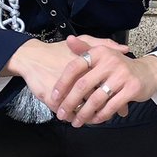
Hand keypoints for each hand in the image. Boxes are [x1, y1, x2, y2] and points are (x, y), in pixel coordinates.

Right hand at [3, 34, 129, 114]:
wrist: (31, 57)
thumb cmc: (58, 50)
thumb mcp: (82, 40)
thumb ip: (103, 44)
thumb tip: (124, 50)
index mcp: (87, 67)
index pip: (106, 85)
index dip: (113, 94)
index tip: (118, 98)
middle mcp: (77, 81)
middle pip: (97, 100)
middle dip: (104, 108)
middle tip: (109, 112)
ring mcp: (65, 93)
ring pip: (83, 110)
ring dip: (89, 115)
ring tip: (93, 116)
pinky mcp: (53, 100)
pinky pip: (69, 113)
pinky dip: (75, 116)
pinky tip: (78, 116)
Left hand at [50, 34, 156, 126]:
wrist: (148, 72)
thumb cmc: (119, 66)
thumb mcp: (102, 54)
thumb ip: (84, 48)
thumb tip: (68, 39)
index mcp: (99, 53)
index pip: (75, 67)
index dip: (63, 83)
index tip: (54, 97)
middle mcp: (110, 61)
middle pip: (83, 86)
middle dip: (70, 103)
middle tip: (62, 114)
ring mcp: (122, 75)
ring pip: (96, 99)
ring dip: (84, 114)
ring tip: (77, 122)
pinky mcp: (132, 89)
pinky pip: (111, 106)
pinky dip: (101, 116)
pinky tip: (94, 120)